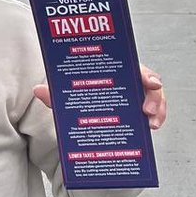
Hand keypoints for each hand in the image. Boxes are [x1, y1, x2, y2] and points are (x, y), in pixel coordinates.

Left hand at [33, 63, 166, 129]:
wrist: (80, 105)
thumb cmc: (79, 93)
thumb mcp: (68, 94)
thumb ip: (56, 94)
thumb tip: (38, 90)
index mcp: (114, 71)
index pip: (134, 68)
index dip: (146, 74)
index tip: (151, 82)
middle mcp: (128, 81)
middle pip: (149, 84)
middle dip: (153, 96)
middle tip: (146, 110)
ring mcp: (135, 96)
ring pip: (154, 99)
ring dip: (157, 110)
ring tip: (150, 124)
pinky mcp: (137, 111)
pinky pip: (152, 113)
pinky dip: (154, 119)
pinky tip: (150, 128)